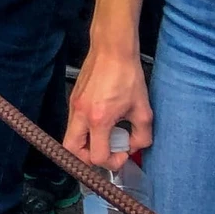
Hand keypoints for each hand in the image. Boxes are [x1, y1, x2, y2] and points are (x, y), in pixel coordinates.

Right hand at [64, 44, 151, 169]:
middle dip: (88, 159)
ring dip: (87, 144)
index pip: (96, 156)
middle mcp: (80, 114)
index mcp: (98, 119)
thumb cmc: (127, 77)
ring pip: (70, 137)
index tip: (123, 153)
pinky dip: (86, 131)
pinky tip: (103, 123)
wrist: (112, 51)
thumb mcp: (144, 111)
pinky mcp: (73, 99)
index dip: (112, 162)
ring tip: (107, 137)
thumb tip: (134, 146)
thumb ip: (142, 136)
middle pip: (71, 150)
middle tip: (106, 153)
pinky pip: (74, 123)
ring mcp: (74, 106)